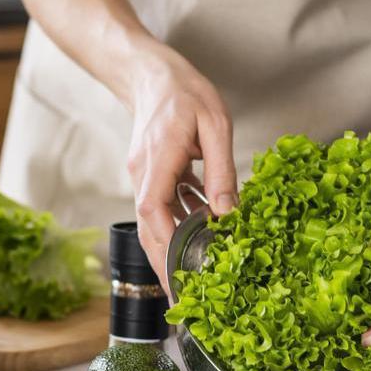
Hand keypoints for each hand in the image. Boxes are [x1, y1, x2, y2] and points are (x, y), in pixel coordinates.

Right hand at [124, 43, 236, 289]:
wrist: (150, 73)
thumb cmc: (185, 91)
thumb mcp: (215, 125)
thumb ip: (221, 171)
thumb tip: (228, 215)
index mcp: (158, 159)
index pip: (153, 211)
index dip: (165, 246)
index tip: (179, 274)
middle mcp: (143, 172)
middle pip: (148, 227)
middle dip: (164, 262)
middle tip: (185, 297)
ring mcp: (142, 174)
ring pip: (154, 219)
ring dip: (173, 245)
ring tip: (197, 273)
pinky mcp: (149, 173)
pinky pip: (161, 205)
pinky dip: (178, 222)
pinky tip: (202, 229)